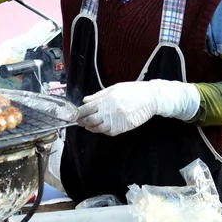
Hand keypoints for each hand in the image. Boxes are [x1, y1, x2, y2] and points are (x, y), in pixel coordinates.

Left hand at [77, 80, 199, 135]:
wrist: (150, 98)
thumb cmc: (132, 90)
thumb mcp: (113, 88)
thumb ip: (98, 95)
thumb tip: (85, 100)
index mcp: (105, 100)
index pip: (86, 109)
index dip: (77, 114)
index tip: (72, 115)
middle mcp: (109, 111)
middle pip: (90, 120)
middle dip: (82, 122)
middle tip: (77, 122)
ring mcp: (116, 121)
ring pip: (98, 128)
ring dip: (90, 128)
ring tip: (86, 126)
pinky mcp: (123, 128)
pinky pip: (109, 132)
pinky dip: (102, 131)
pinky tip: (100, 128)